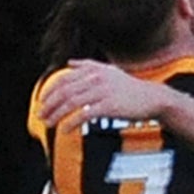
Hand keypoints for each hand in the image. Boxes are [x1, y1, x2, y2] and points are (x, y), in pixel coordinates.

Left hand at [37, 59, 175, 127]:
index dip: (49, 91)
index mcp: (93, 69)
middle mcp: (97, 78)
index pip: (64, 79)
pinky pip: (85, 115)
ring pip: (72, 103)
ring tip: (49, 123)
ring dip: (57, 115)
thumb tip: (69, 63)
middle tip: (41, 115)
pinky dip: (72, 123)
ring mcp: (103, 91)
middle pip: (65, 91)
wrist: (152, 98)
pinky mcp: (109, 106)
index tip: (42, 102)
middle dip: (49, 104)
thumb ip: (88, 65)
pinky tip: (65, 130)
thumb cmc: (129, 87)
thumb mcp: (109, 71)